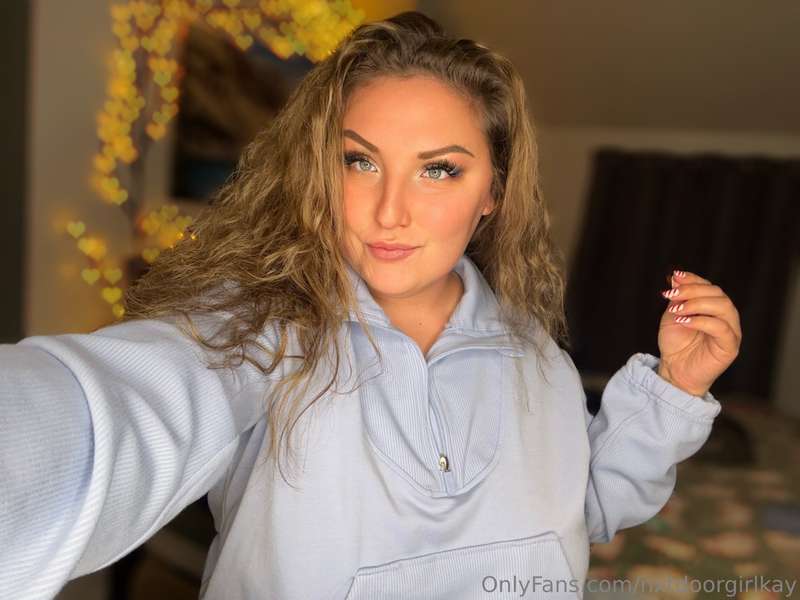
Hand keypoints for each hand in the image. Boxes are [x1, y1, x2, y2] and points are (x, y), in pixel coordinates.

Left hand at [656, 269, 741, 396]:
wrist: (674, 370)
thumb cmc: (675, 344)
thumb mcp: (673, 315)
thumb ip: (678, 298)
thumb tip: (677, 277)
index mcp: (713, 307)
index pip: (709, 287)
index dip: (693, 279)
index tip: (675, 277)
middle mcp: (726, 317)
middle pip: (718, 294)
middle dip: (693, 291)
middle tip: (672, 295)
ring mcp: (731, 331)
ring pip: (724, 307)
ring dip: (697, 304)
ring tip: (677, 311)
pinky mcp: (730, 346)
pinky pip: (722, 328)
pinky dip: (702, 321)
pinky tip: (684, 322)